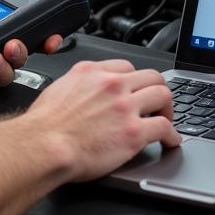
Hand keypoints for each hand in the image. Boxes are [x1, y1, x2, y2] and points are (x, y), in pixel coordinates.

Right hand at [25, 59, 181, 180]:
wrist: (42, 147)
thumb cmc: (43, 127)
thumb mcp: (58, 90)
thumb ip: (77, 87)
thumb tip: (83, 95)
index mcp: (92, 73)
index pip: (125, 67)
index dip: (135, 80)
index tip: (137, 90)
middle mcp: (111, 85)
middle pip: (151, 76)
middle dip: (156, 89)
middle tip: (157, 104)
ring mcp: (125, 107)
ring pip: (163, 96)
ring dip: (168, 109)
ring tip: (167, 119)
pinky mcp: (134, 132)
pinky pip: (165, 127)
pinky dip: (172, 135)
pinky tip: (171, 141)